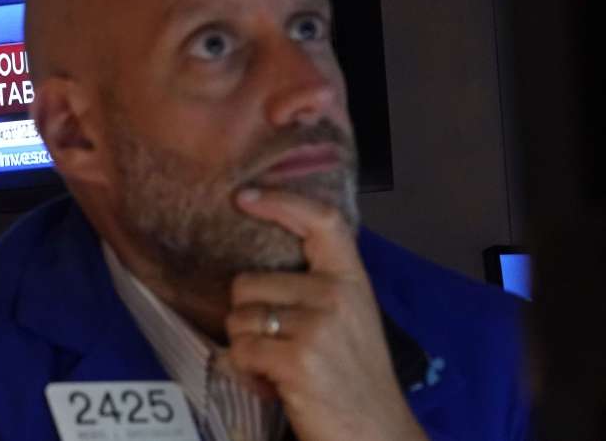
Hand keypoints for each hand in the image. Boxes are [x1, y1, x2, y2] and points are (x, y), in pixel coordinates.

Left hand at [224, 188, 427, 440]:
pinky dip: (245, 371)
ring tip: (277, 366)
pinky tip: (273, 384)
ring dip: (246, 347)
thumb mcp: (348, 319)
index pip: (322, 222)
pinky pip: (239, 350)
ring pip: (238, 317)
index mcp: (351, 281)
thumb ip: (316, 286)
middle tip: (277, 346)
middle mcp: (337, 296)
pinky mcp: (298, 359)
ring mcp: (318, 326)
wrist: (376, 434)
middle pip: (248, 282)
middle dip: (249, 317)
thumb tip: (260, 264)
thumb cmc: (355, 380)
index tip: (246, 196)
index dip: (281, 201)